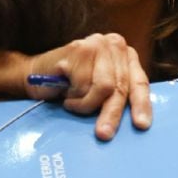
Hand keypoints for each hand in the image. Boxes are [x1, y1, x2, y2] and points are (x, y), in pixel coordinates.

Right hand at [24, 33, 151, 140]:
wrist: (35, 75)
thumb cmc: (71, 86)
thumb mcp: (101, 91)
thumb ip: (118, 95)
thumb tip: (137, 122)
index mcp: (126, 54)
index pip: (139, 82)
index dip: (141, 104)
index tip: (141, 125)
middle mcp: (114, 45)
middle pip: (120, 86)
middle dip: (111, 114)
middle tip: (103, 134)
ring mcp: (97, 44)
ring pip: (104, 87)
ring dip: (86, 104)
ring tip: (73, 103)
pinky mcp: (78, 49)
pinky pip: (84, 84)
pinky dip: (73, 98)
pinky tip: (65, 93)